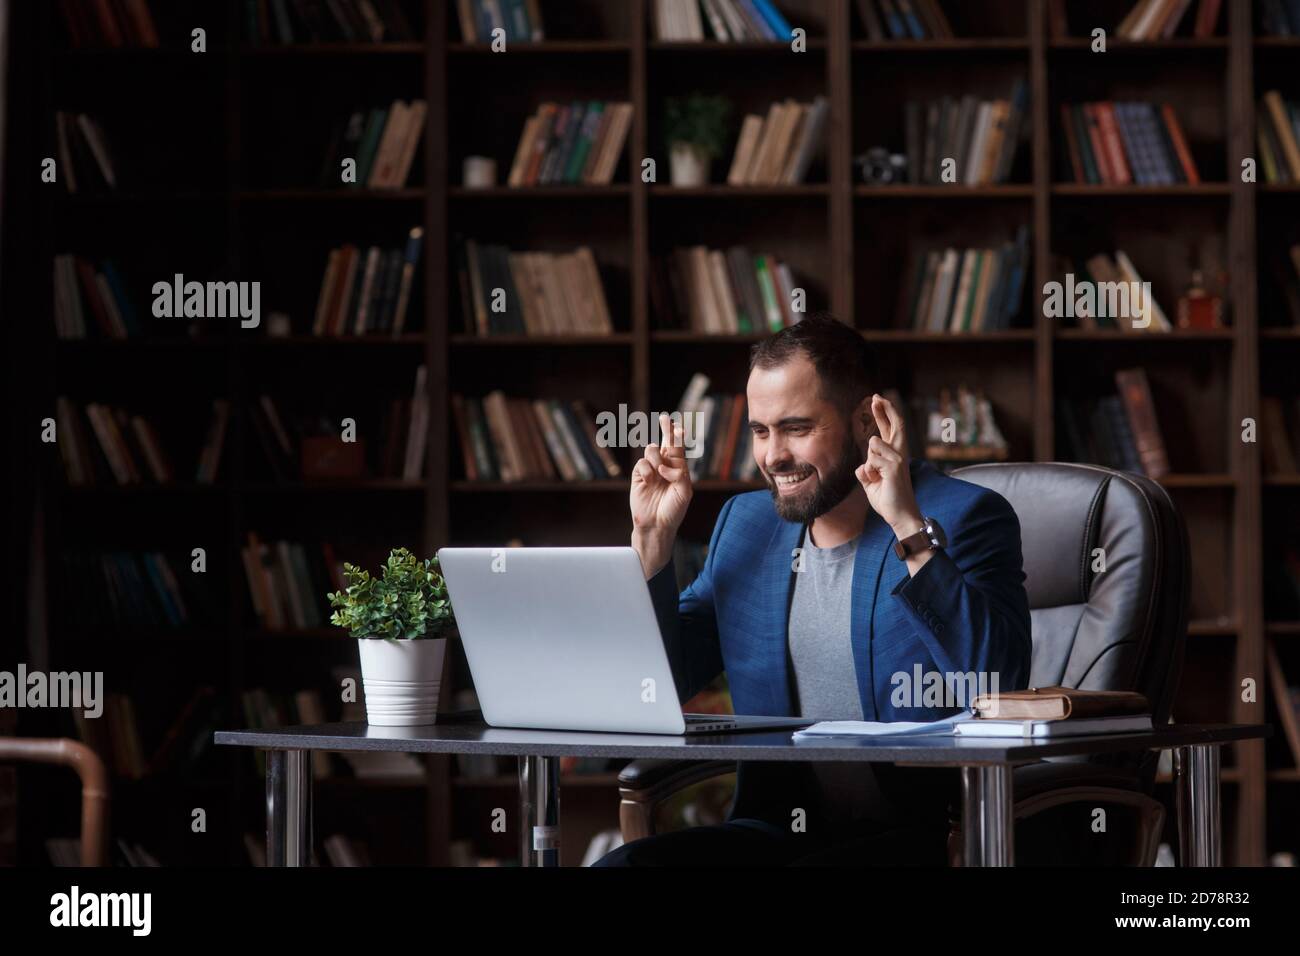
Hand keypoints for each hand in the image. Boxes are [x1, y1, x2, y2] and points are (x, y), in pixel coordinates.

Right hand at [630, 413, 692, 577]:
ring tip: (659, 472)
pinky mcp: (638, 475)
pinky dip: (647, 470)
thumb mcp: (685, 492)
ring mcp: (651, 470)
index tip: (680, 426)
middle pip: (665, 442)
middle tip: (665, 417)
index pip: (679, 448)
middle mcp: (665, 466)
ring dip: (657, 457)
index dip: (678, 436)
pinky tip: (649, 480)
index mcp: (679, 468)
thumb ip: (679, 474)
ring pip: (652, 449)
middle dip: (665, 429)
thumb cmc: (674, 510)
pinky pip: (642, 463)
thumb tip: (663, 465)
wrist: (656, 524)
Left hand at [855, 393, 922, 536]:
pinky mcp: (894, 466)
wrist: (899, 515)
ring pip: (872, 445)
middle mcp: (900, 454)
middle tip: (875, 396)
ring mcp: (899, 459)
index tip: (876, 400)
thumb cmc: (886, 498)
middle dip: (885, 409)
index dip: (883, 414)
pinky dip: (868, 474)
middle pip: (894, 425)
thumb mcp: (872, 482)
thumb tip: (863, 464)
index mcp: (894, 455)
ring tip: (876, 479)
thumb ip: (867, 469)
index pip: (889, 430)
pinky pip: (870, 461)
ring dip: (868, 464)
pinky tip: (877, 483)